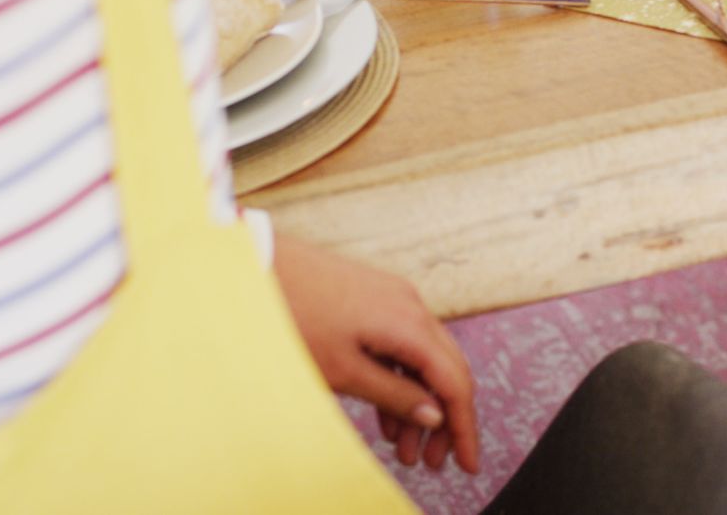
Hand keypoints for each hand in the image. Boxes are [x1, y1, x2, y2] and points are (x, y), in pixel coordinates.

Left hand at [272, 234, 478, 472]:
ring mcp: (393, 299)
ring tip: (404, 448)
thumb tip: (433, 415)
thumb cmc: (295, 315)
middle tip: (433, 461)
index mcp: (410, 324)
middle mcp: (411, 306)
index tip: (467, 461)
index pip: (455, 383)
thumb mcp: (344, 371)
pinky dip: (400, 379)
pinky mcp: (374, 299)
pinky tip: (387, 414)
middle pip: (446, 370)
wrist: (259, 264)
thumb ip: (394, 395)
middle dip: (443, 420)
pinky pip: (401, 345)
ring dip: (418, 403)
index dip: (464, 427)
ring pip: (423, 360)